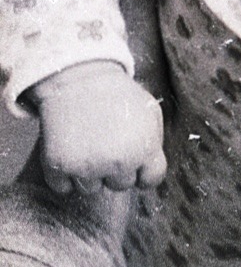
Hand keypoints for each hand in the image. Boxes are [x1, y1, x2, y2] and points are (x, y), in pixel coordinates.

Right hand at [28, 61, 166, 193]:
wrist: (78, 77)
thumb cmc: (117, 95)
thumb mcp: (150, 113)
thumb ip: (154, 144)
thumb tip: (149, 170)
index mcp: (145, 150)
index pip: (150, 181)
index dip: (141, 169)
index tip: (132, 155)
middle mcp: (118, 162)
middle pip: (120, 185)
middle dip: (114, 168)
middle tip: (104, 140)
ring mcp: (87, 166)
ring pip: (91, 189)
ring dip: (88, 173)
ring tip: (86, 142)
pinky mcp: (59, 165)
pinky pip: (63, 188)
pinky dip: (62, 174)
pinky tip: (68, 148)